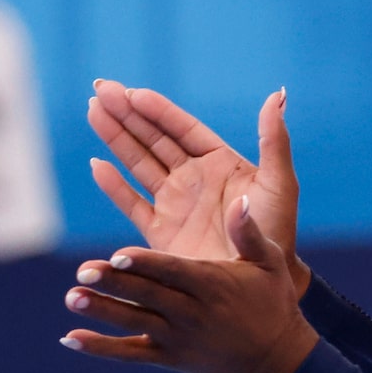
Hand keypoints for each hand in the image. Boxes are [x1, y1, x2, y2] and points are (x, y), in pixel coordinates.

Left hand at [61, 199, 316, 372]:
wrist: (276, 359)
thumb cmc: (272, 301)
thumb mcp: (269, 262)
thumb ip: (248, 231)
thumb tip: (239, 199)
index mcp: (213, 285)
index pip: (173, 272)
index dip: (145, 264)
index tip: (117, 255)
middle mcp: (192, 313)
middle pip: (147, 297)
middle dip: (114, 284)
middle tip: (82, 272)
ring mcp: (178, 339)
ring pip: (134, 324)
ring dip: (101, 312)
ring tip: (71, 298)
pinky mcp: (169, 357)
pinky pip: (131, 354)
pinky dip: (100, 347)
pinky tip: (70, 338)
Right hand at [86, 83, 302, 270]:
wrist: (263, 282)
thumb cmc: (276, 231)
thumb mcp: (279, 182)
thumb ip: (274, 139)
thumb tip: (277, 94)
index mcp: (217, 161)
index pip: (181, 128)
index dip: (156, 110)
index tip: (132, 92)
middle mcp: (191, 177)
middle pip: (152, 138)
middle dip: (126, 114)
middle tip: (99, 89)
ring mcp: (174, 203)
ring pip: (137, 163)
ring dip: (115, 137)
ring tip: (93, 110)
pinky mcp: (161, 233)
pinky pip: (132, 204)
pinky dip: (113, 186)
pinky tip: (96, 165)